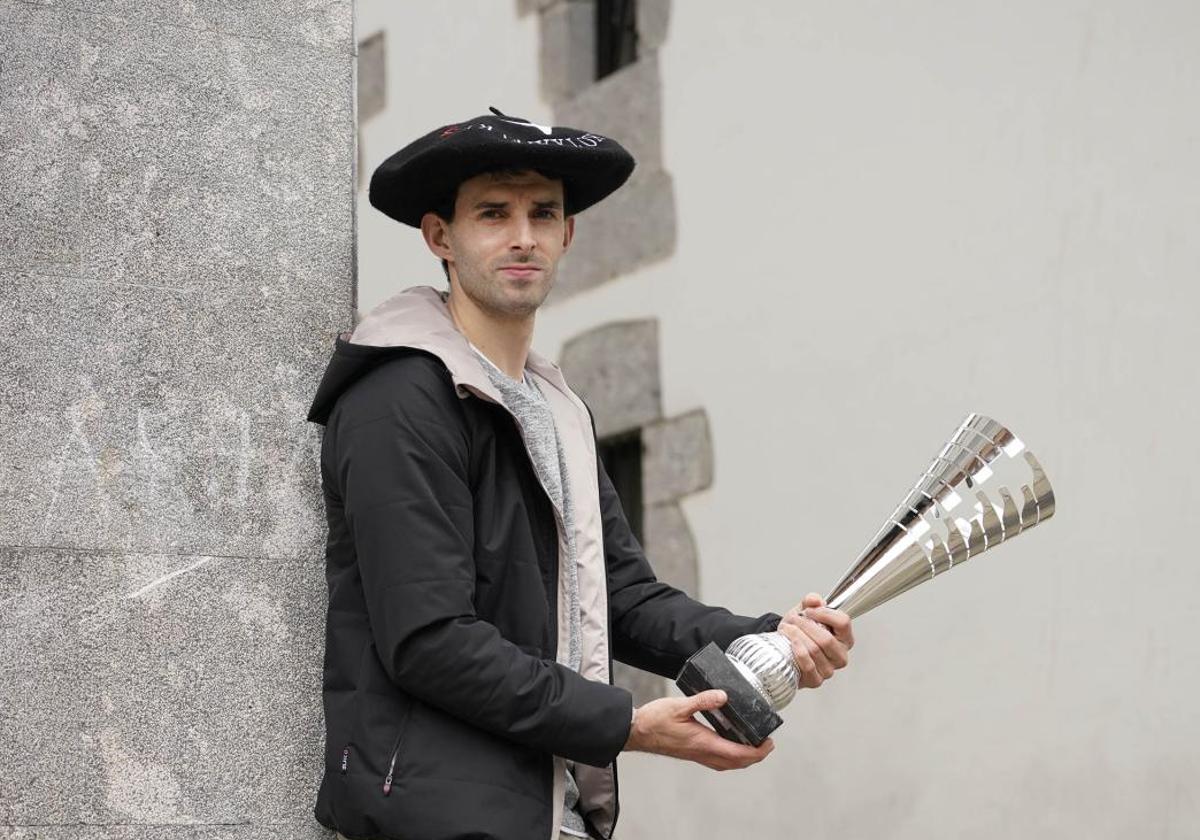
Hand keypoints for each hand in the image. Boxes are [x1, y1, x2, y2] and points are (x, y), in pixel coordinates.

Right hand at [624, 690, 774, 770]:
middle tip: (767, 744)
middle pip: (736, 763)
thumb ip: (703, 700)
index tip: (769, 743)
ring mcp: (697, 755)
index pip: (738, 754)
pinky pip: (717, 760)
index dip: (758, 752)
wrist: (635, 732)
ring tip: (753, 745)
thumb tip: (723, 696)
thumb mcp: (679, 706)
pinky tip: (729, 744)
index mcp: (704, 743)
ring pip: (727, 764)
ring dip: (743, 758)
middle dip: (755, 756)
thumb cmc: (654, 721)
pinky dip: (730, 756)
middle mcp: (702, 753)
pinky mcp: (691, 752)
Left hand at [777, 592, 853, 688]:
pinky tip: (791, 643)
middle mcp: (840, 655)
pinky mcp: (816, 680)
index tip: (809, 610)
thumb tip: (815, 600)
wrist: (785, 649)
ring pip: (814, 650)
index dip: (824, 613)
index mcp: (845, 637)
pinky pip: (808, 665)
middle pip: (826, 639)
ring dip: (796, 636)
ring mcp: (829, 670)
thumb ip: (811, 602)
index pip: (843, 622)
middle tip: (794, 619)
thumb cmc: (800, 632)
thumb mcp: (804, 612)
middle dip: (806, 626)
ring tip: (787, 629)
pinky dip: (797, 651)